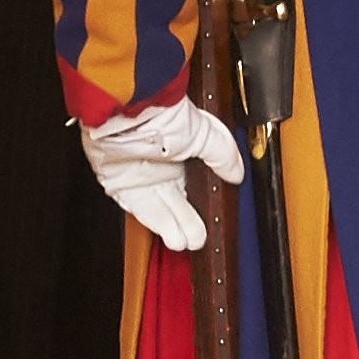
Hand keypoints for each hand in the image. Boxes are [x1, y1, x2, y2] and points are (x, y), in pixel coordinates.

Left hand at [81, 97, 246, 254]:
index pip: (194, 182)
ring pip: (160, 209)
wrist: (128, 115)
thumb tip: (237, 174)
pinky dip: (157, 224)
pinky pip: (139, 210)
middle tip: (202, 239)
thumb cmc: (165, 115)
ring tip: (189, 243)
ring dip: (174, 229)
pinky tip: (172, 237)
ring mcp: (140, 176)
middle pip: (177, 201)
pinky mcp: (120, 185)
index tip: (214, 216)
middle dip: (190, 222)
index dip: (204, 202)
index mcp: (181, 148)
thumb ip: (223, 156)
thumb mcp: (207, 135)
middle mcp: (160, 164)